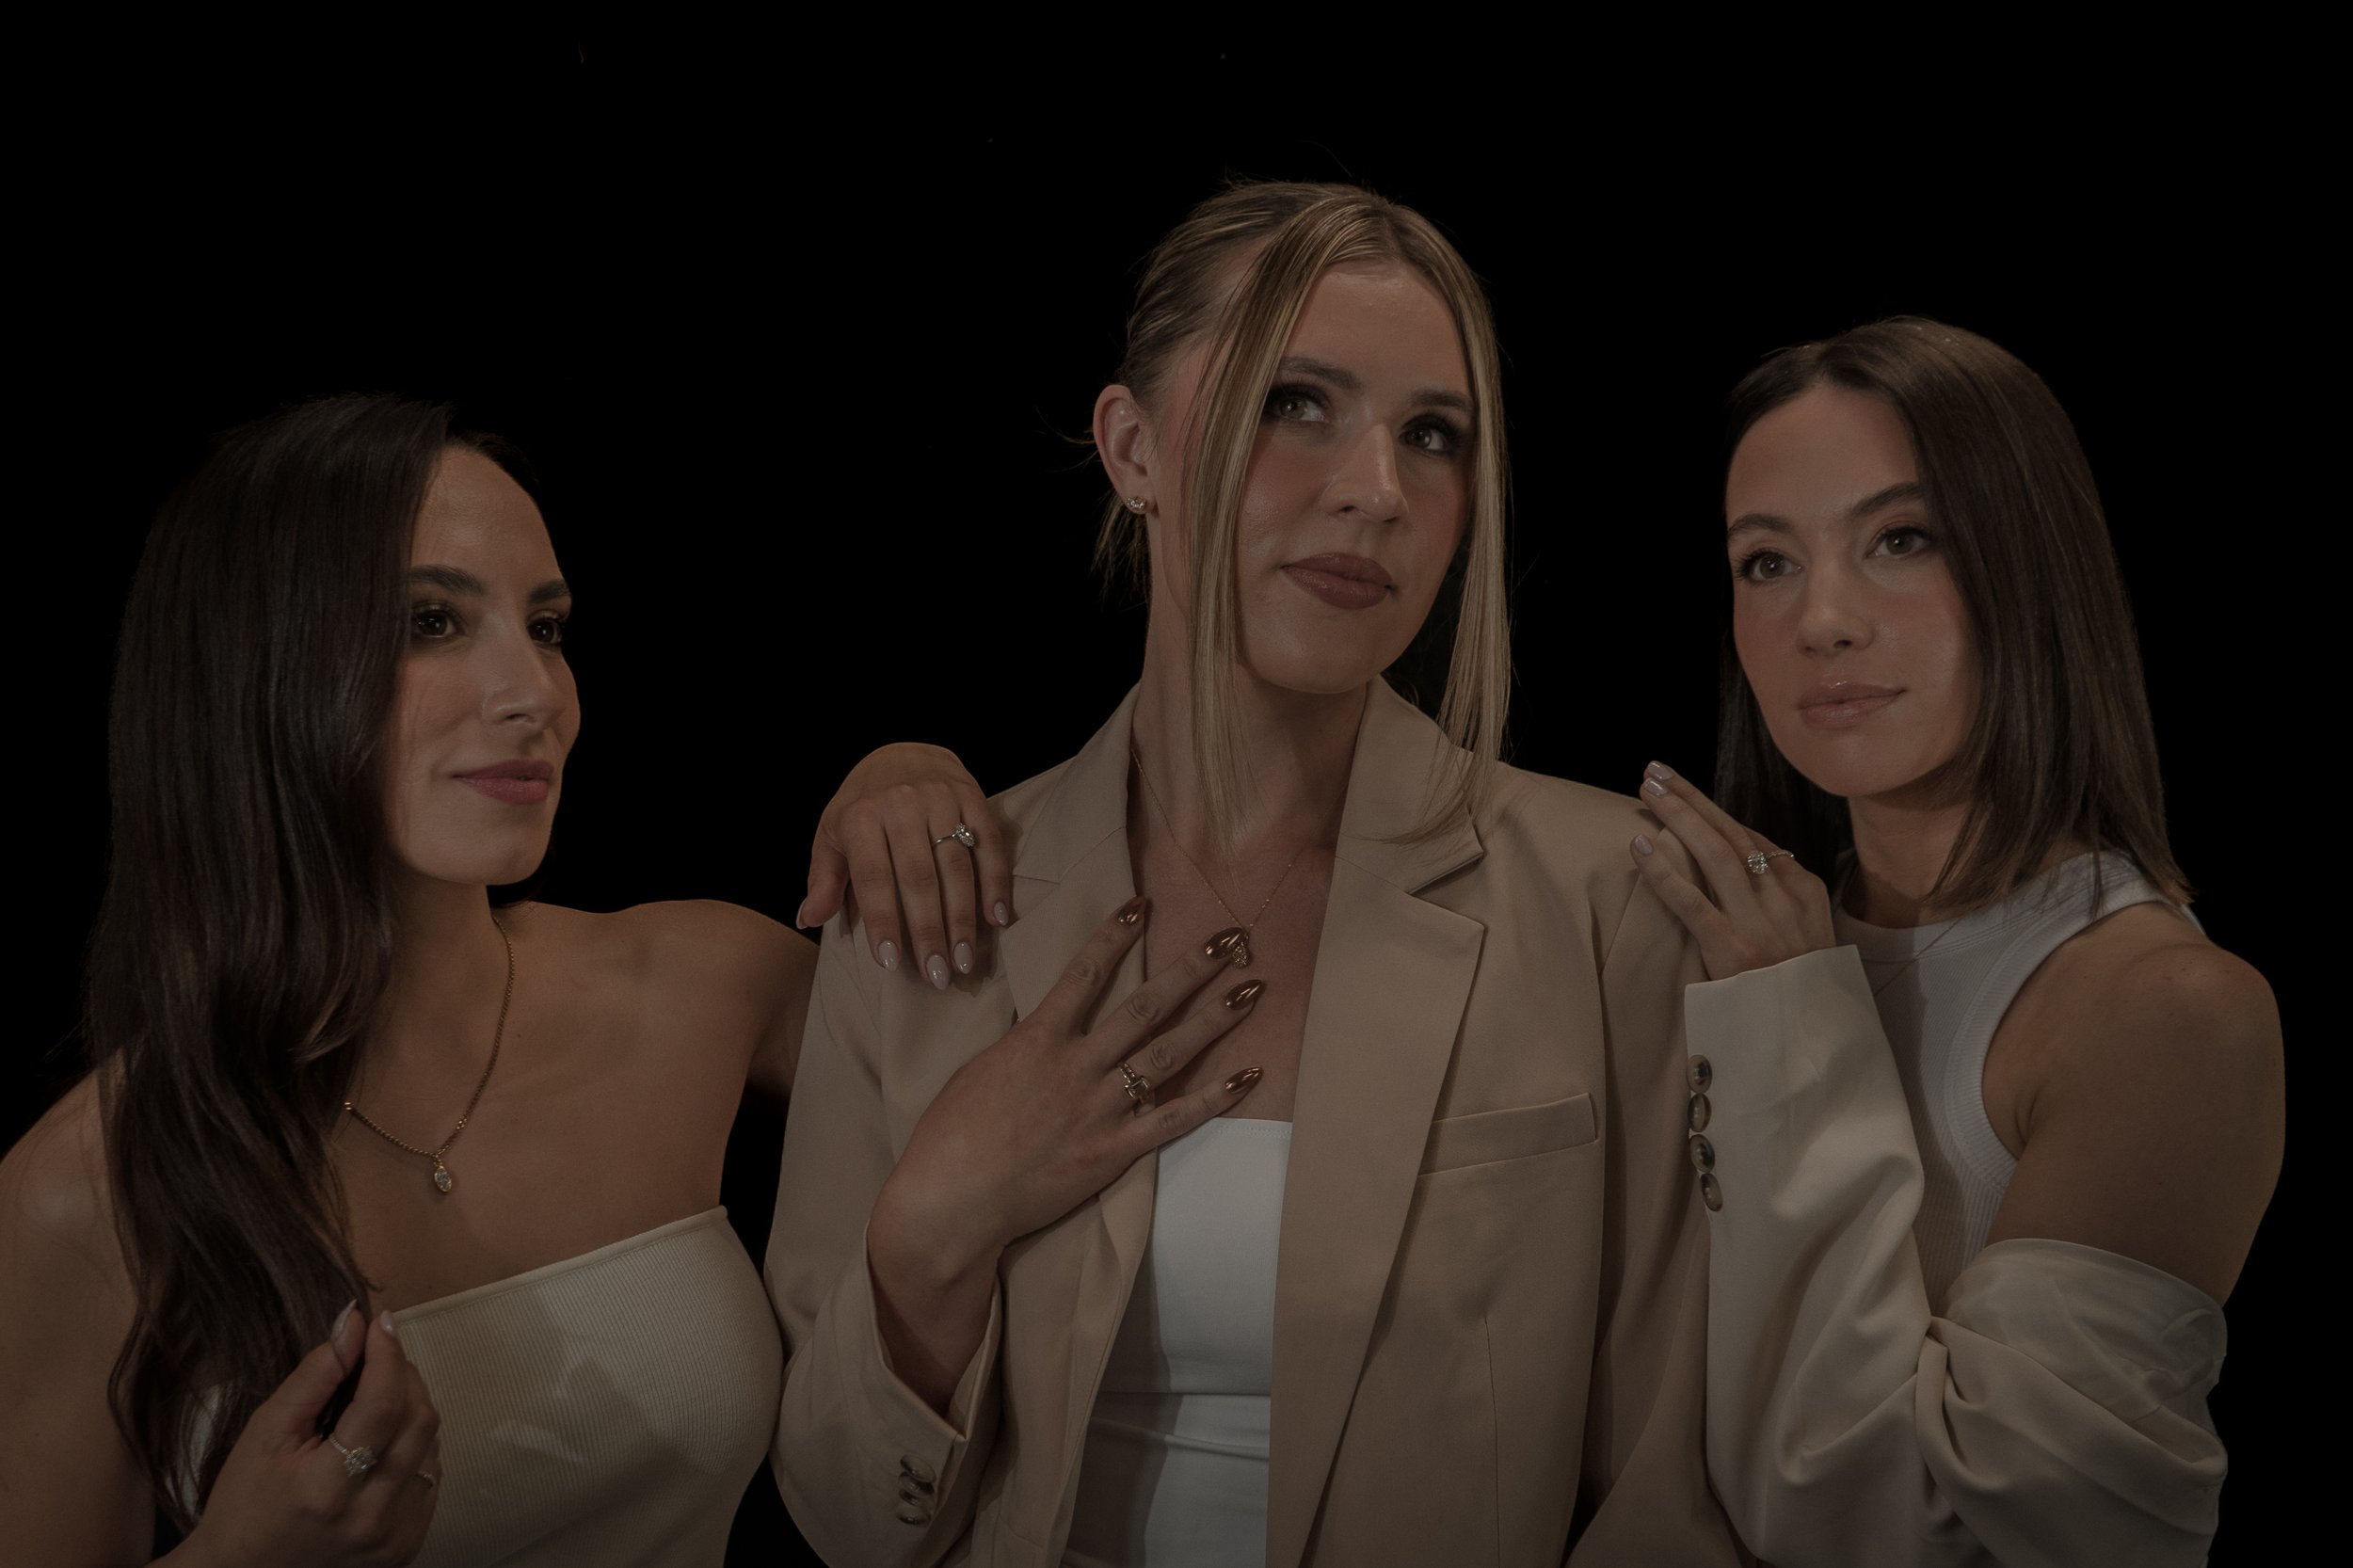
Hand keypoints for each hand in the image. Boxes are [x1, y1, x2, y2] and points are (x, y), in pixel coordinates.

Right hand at [184, 1305, 439, 1567]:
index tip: (381, 1324)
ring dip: (411, 1407)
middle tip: (378, 1356)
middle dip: (403, 1374)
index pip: (381, 1405)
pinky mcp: (407, 1544)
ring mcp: (394, 1536)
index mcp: (327, 1489)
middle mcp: (369, 1517)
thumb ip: (314, 1376)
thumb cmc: (246, 1500)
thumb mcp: (266, 1431)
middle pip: (418, 1420)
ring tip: (375, 1398)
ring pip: (431, 1444)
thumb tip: (353, 1322)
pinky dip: (414, 1445)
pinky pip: (430, 1473)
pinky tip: (383, 1440)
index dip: (386, 1355)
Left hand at [801, 742, 1010, 988]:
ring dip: (963, 917)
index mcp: (861, 816)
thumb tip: (808, 918)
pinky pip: (989, 844)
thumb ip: (824, 878)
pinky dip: (996, 882)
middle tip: (937, 975)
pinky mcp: (973, 798)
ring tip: (964, 959)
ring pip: (956, 865)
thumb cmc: (863, 804)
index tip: (891, 962)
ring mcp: (942, 798)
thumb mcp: (831, 834)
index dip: (882, 920)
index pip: (873, 876)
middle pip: (919, 877)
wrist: (904, 750)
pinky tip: (997, 918)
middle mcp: (902, 804)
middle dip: (929, 930)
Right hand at [864, 899, 1264, 1408]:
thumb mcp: (983, 1070)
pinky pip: (1174, 1120)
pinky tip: (1248, 1076)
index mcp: (1038, 1039)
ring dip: (1214, 1019)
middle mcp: (1077, 1065)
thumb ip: (1025, 1046)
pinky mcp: (1113, 1149)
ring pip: (1169, 1052)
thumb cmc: (951, 1135)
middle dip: (1192, 969)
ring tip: (1252, 989)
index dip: (1115, 936)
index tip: (1143, 905)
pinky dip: (1214, 1098)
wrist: (952, 1198)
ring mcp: (1100, 1107)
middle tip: (1232, 939)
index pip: (1085, 974)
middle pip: (1145, 1006)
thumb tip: (1050, 1026)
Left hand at [1630, 761, 1835, 981]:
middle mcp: (1783, 897)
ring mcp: (1758, 922)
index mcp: (1804, 889)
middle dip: (1690, 799)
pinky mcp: (1730, 948)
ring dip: (1676, 816)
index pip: (1753, 839)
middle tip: (1655, 770)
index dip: (1713, 811)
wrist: (1810, 1036)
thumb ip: (1781, 895)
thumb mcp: (1809, 931)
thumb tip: (1745, 858)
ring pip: (1713, 854)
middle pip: (1730, 834)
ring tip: (1646, 789)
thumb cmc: (1800, 985)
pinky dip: (1664, 871)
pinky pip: (1691, 901)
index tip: (1683, 791)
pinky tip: (1639, 847)